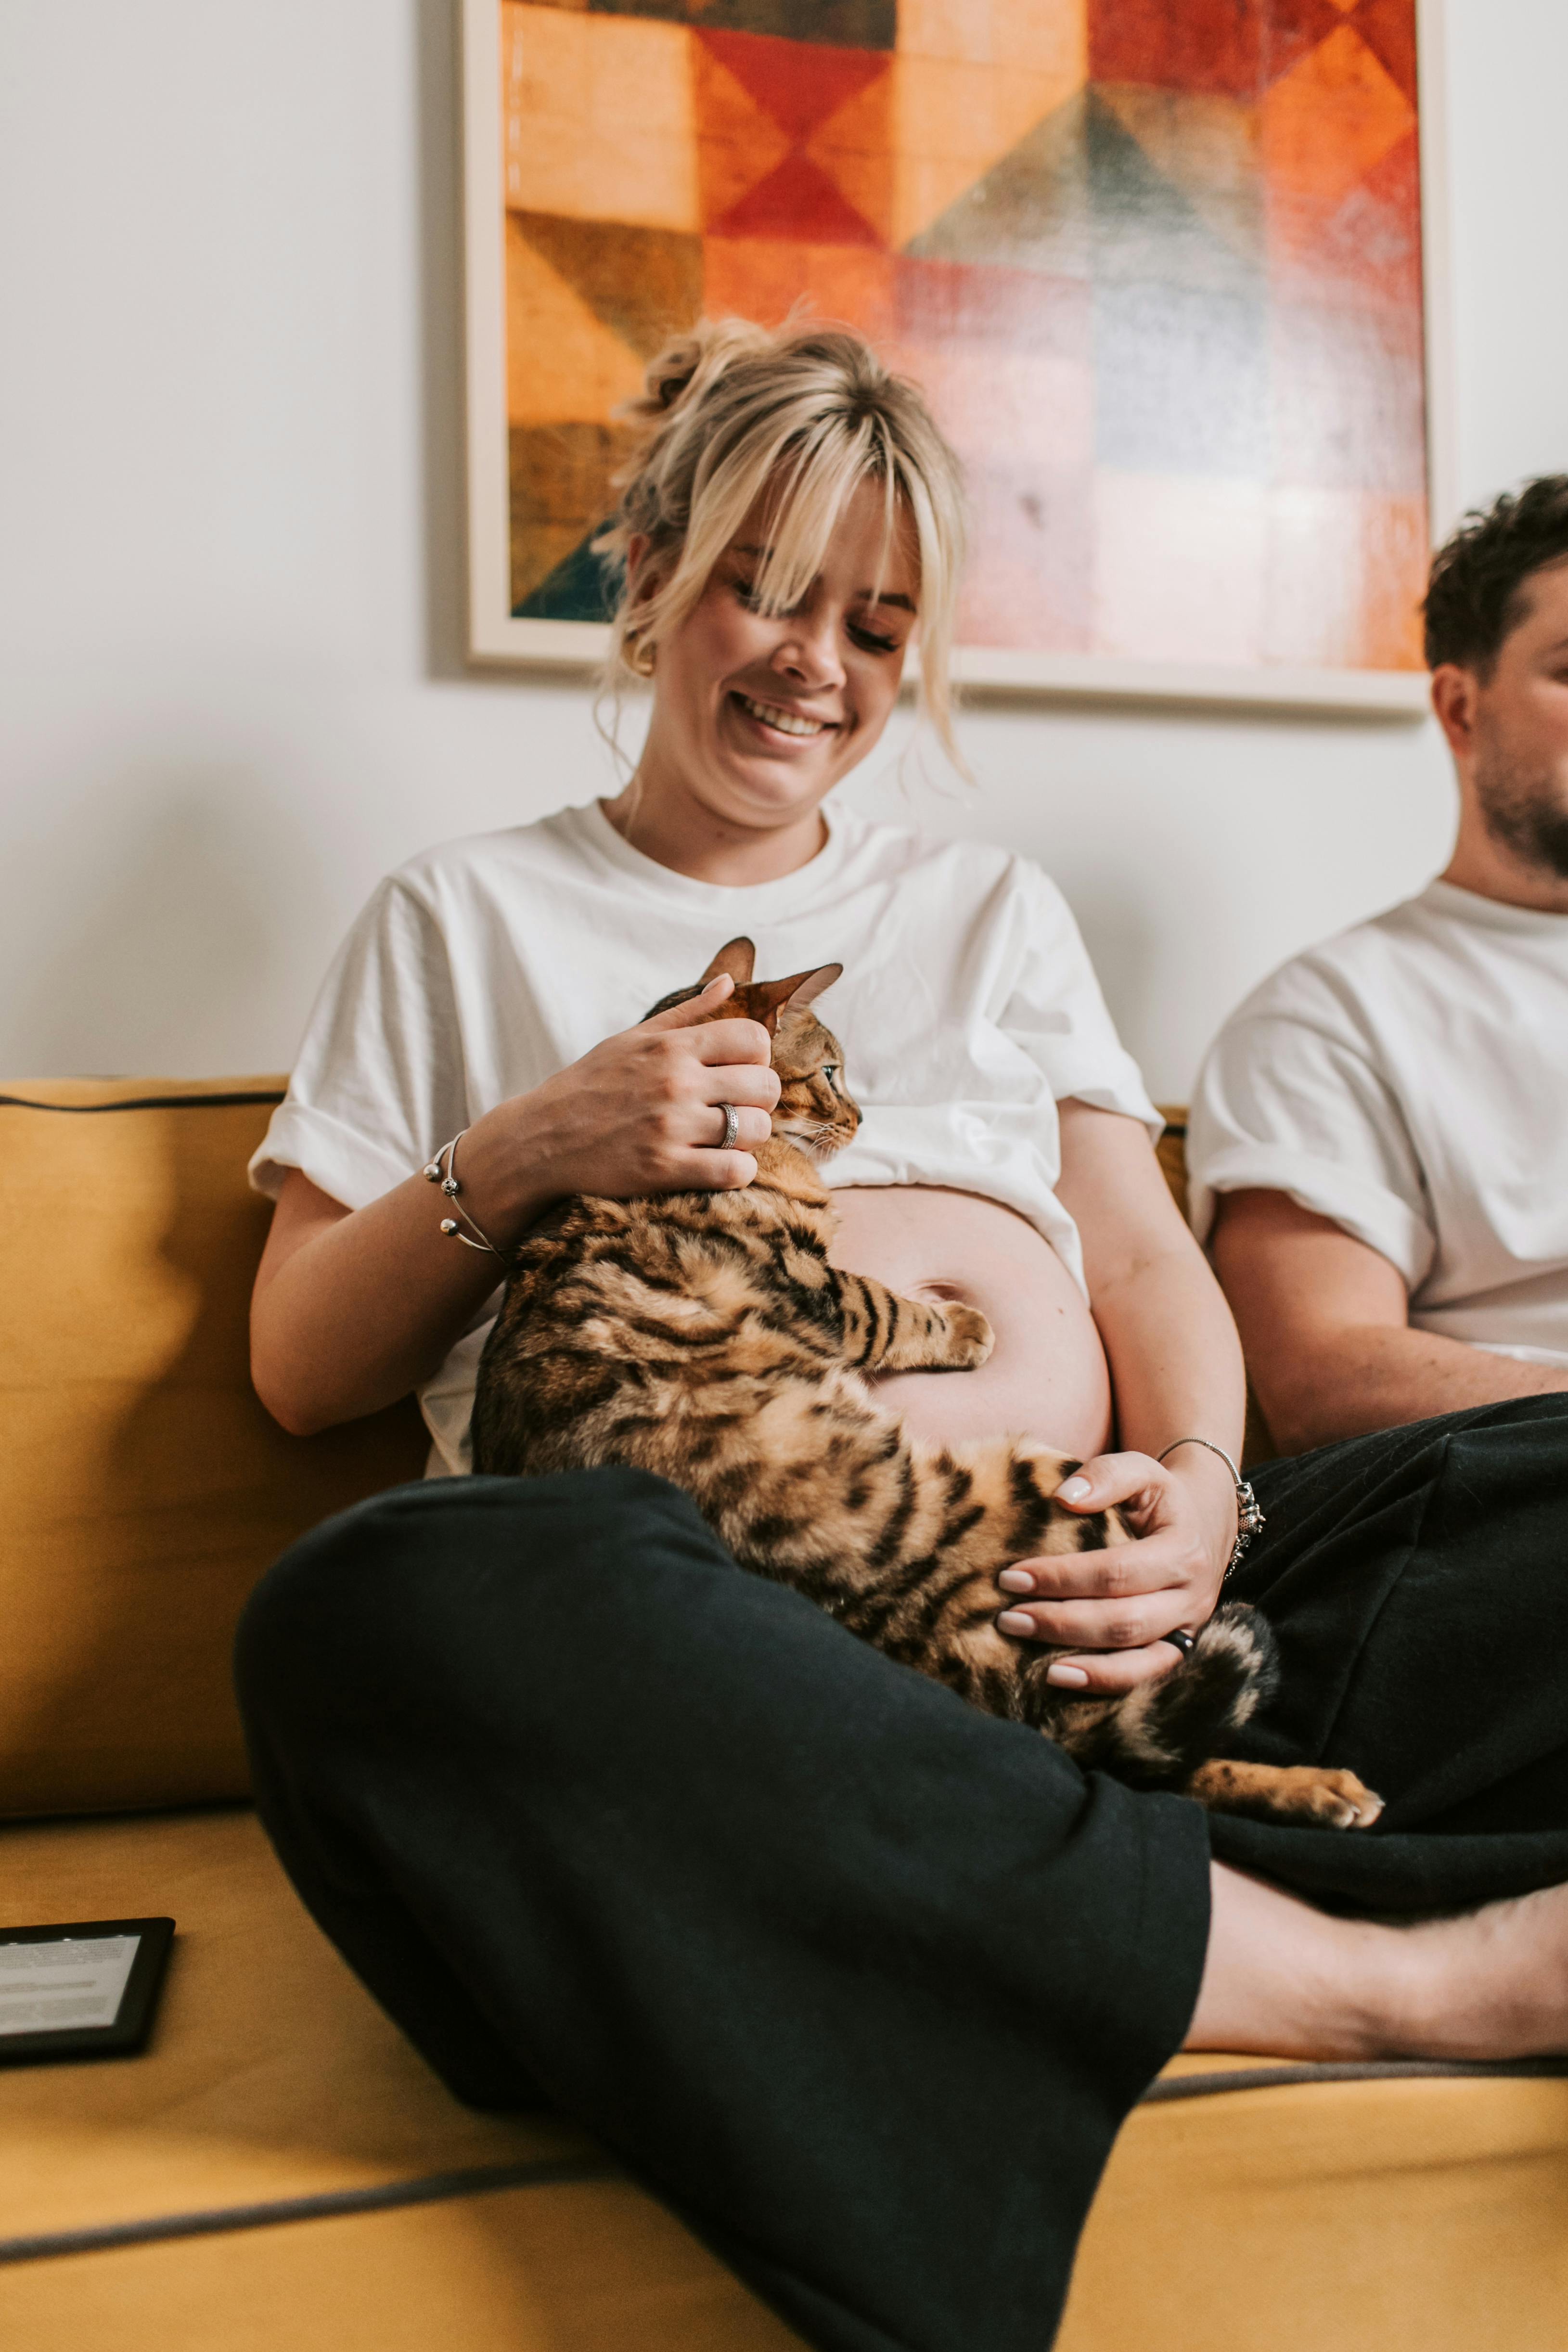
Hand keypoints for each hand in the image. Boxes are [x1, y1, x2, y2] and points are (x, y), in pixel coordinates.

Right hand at [466, 975, 780, 1226]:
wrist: (541, 1137)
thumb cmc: (590, 1084)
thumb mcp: (633, 1038)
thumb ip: (687, 1012)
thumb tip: (728, 981)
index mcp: (672, 1047)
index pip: (754, 1038)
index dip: (758, 1056)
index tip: (740, 1071)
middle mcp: (676, 1082)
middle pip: (765, 1085)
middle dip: (760, 1099)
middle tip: (739, 1108)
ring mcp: (672, 1127)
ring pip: (757, 1129)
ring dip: (752, 1137)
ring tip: (730, 1139)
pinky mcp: (665, 1168)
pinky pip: (734, 1171)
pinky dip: (739, 1172)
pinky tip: (722, 1166)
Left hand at [993, 1449, 1235, 1693]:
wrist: (1204, 1523)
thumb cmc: (1158, 1498)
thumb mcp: (1142, 1470)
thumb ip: (1106, 1475)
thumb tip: (1064, 1497)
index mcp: (1182, 1550)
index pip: (1116, 1571)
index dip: (1062, 1577)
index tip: (1011, 1577)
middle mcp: (1191, 1596)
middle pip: (1123, 1620)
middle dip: (1060, 1622)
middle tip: (1007, 1618)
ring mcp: (1187, 1628)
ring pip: (1136, 1657)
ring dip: (1078, 1659)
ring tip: (1025, 1649)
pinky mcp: (1179, 1649)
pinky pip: (1144, 1675)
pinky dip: (1103, 1681)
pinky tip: (1058, 1676)